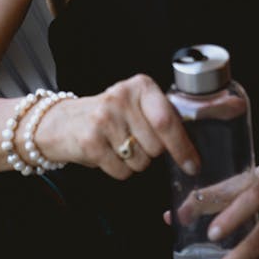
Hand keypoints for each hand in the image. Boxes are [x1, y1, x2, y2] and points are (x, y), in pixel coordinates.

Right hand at [42, 73, 199, 180]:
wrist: (61, 122)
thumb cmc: (107, 116)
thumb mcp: (136, 105)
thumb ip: (163, 116)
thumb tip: (197, 141)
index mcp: (140, 86)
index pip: (168, 120)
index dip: (183, 146)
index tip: (192, 164)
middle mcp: (122, 98)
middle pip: (156, 147)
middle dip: (150, 153)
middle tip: (133, 140)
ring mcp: (104, 119)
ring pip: (141, 162)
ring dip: (133, 163)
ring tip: (117, 145)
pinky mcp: (91, 141)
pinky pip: (121, 172)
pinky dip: (118, 170)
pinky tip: (106, 153)